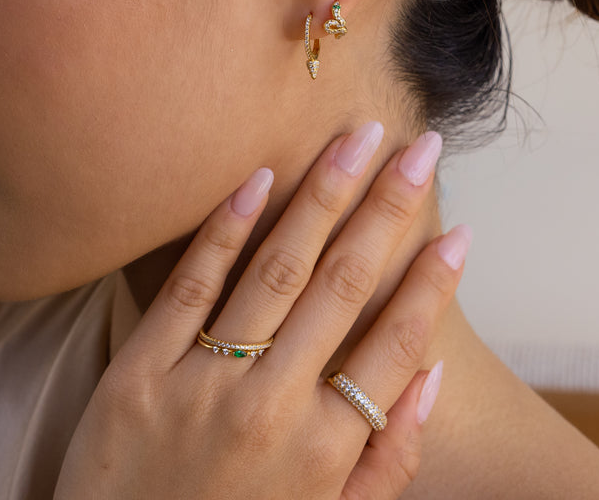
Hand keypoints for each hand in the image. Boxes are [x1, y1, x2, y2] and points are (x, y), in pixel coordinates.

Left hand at [53, 124, 470, 499]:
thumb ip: (387, 462)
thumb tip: (430, 376)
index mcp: (325, 450)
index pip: (395, 343)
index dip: (434, 282)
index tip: (460, 229)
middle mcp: (270, 407)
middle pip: (345, 284)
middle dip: (390, 206)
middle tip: (421, 146)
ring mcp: (201, 385)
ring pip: (276, 268)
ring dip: (323, 195)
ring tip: (357, 137)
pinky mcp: (139, 374)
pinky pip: (190, 286)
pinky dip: (226, 229)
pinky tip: (259, 176)